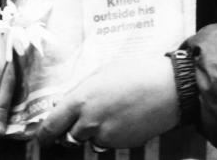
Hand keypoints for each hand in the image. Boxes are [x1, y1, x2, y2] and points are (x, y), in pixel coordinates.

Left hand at [37, 54, 178, 149]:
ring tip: (115, 112)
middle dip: (74, 130)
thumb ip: (82, 89)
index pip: (50, 126)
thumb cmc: (140, 72)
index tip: (43, 136)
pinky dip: (114, 134)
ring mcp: (107, 135)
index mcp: (82, 100)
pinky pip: (110, 142)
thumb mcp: (105, 71)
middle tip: (87, 118)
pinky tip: (128, 117)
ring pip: (91, 140)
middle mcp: (90, 121)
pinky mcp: (122, 144)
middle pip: (69, 137)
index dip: (44, 134)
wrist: (173, 87)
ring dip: (96, 132)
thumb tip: (65, 103)